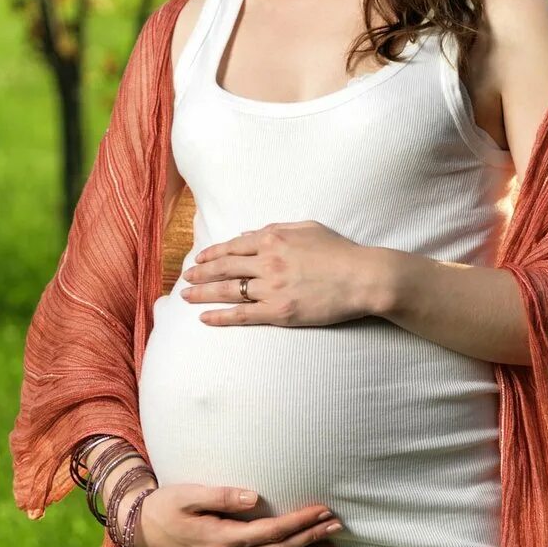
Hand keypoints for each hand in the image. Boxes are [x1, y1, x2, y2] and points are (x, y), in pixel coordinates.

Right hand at [133, 484, 343, 546]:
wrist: (140, 529)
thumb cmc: (166, 505)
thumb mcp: (190, 494)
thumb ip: (223, 496)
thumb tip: (256, 498)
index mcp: (224, 538)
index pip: (273, 532)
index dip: (301, 522)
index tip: (323, 510)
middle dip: (311, 538)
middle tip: (338, 525)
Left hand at [180, 221, 386, 326]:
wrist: (362, 277)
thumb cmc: (340, 251)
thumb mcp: (308, 228)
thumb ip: (277, 228)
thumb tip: (251, 234)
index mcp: (274, 239)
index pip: (234, 246)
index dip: (212, 253)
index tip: (199, 259)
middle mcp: (268, 261)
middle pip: (224, 267)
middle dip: (200, 273)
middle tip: (185, 279)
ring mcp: (272, 287)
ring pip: (228, 290)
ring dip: (203, 293)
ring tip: (185, 297)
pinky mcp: (279, 311)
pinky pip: (242, 314)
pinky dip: (220, 316)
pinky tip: (205, 318)